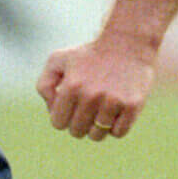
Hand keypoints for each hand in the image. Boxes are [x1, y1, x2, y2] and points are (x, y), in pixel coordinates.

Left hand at [37, 38, 154, 141]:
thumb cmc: (89, 55)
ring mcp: (113, 102)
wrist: (127, 42)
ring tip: (101, 108)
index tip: (71, 106)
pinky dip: (116, 126)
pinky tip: (116, 110)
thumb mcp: (59, 60)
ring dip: (97, 126)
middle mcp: (91, 95)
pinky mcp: (132, 106)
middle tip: (87, 106)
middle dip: (79, 122)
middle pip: (77, 131)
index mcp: (71, 86)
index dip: (63, 116)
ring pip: (97, 135)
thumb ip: (44, 85)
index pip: (58, 123)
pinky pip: (118, 133)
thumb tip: (51, 110)